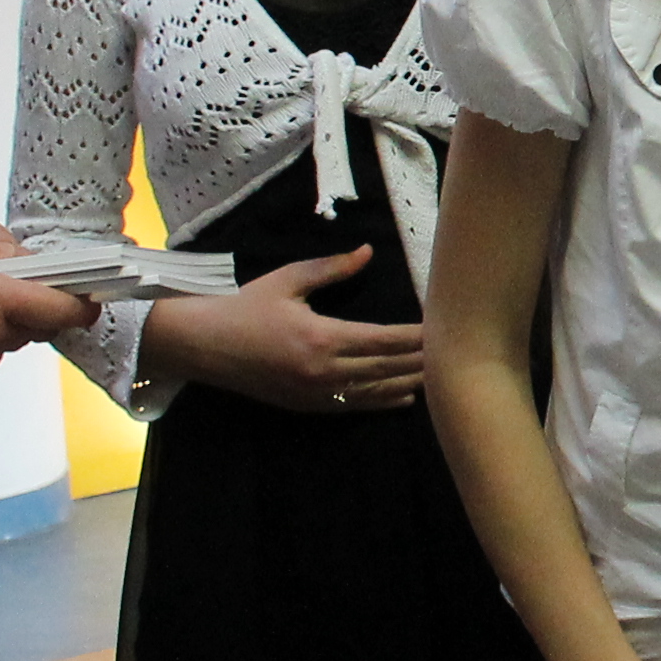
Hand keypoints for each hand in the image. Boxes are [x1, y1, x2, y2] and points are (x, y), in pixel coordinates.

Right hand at [141, 247, 423, 415]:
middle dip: (422, 359)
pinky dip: (382, 401)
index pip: (385, 339)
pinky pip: (355, 406)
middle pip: (388, 367)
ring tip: (440, 374)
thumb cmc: (246, 308)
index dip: (418, 336)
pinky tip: (404, 397)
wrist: (206, 347)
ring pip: (376, 390)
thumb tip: (368, 253)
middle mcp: (324, 371)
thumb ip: (331, 269)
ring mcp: (317, 394)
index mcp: (322, 338)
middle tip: (455, 349)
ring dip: (409, 381)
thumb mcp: (288, 281)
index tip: (444, 326)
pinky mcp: (309, 407)